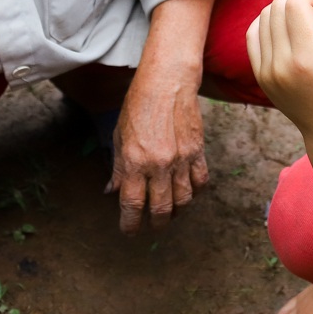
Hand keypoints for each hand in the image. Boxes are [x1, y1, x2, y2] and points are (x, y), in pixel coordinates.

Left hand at [107, 58, 209, 234]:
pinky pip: (200, 182)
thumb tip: (112, 190)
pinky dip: (194, 192)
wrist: (167, 82)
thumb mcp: (119, 136)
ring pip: (183, 200)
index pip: (132, 204)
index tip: (129, 230)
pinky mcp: (197, 152)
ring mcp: (181, 159)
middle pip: (161, 208)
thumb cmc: (138, 105)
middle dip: (155, 223)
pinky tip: (187, 193)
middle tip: (151, 227)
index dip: (130, 223)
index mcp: (135, 161)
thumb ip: (118, 167)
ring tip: (170, 213)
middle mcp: (159, 164)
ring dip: (176, 211)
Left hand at [247, 0, 312, 136]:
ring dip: (286, 6)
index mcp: (308, 57)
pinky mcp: (260, 74)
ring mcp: (266, 70)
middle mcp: (281, 64)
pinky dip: (269, 22)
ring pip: (264, 16)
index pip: (297, 3)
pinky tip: (290, 26)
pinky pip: (254, 34)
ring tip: (309, 16)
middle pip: (279, 6)